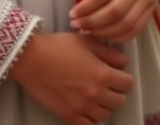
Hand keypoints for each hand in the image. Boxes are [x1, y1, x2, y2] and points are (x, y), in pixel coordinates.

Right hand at [9, 31, 132, 124]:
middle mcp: (95, 93)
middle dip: (117, 93)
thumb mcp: (86, 41)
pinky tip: (86, 108)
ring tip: (96, 96)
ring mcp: (82, 107)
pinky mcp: (68, 116)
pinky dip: (90, 119)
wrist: (32, 59)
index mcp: (102, 73)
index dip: (125, 79)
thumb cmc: (58, 46)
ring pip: (105, 116)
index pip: (127, 84)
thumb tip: (124, 62)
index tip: (118, 75)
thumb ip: (108, 53)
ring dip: (104, 106)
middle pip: (119, 102)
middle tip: (108, 86)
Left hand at [69, 0, 159, 42]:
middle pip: (113, 12)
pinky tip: (106, 34)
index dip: (85, 8)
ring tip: (89, 32)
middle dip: (92, 23)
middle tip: (77, 25)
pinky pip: (137, 28)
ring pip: (125, 24)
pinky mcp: (153, 5)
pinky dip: (120, 36)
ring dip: (104, 33)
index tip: (72, 14)